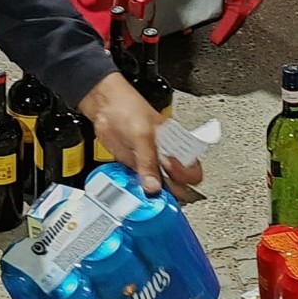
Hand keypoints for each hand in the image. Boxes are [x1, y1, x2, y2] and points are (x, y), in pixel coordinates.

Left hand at [75, 73, 205, 196]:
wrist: (104, 105)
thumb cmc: (128, 107)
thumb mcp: (142, 134)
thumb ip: (148, 161)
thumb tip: (154, 187)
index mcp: (177, 145)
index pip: (193, 170)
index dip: (185, 175)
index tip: (170, 169)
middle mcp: (166, 156)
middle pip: (178, 184)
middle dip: (169, 190)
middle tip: (157, 186)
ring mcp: (149, 163)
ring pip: (158, 188)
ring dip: (152, 194)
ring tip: (144, 191)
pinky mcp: (134, 166)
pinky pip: (140, 185)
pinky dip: (137, 190)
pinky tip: (133, 189)